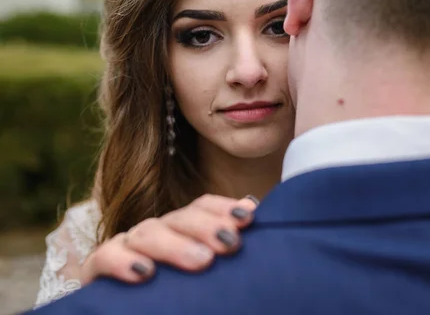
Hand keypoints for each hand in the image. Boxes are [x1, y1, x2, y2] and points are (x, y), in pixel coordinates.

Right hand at [80, 194, 258, 284]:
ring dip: (175, 245)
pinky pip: (105, 256)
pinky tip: (144, 273)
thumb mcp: (203, 272)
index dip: (224, 209)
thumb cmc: (178, 297)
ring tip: (202, 261)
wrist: (135, 311)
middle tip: (230, 243)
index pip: (201, 207)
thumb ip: (222, 240)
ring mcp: (127, 246)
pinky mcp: (97, 267)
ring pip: (148, 233)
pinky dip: (123, 261)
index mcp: (181, 230)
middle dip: (207, 227)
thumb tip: (251, 208)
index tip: (247, 218)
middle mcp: (156, 232)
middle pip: (180, 218)